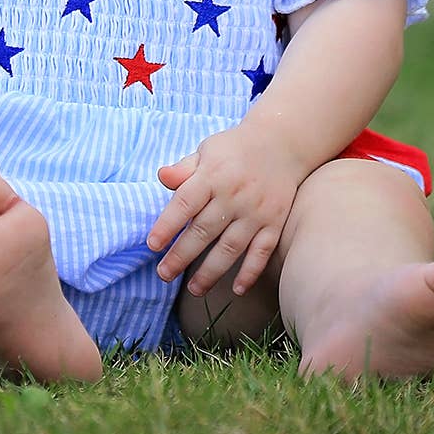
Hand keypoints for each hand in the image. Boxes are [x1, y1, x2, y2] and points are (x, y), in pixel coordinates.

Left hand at [146, 123, 304, 295]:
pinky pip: (262, 252)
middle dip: (182, 255)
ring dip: (211, 271)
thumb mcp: (207, 150)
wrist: (281, 143)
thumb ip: (184, 168)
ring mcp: (256, 211)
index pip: (185, 203)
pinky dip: (250, 272)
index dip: (167, 225)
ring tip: (194, 290)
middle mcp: (233, 195)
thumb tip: (161, 177)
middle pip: (204, 231)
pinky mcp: (274, 222)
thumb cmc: (235, 149)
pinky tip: (236, 289)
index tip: (152, 245)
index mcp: (212, 175)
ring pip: (230, 248)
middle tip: (164, 274)